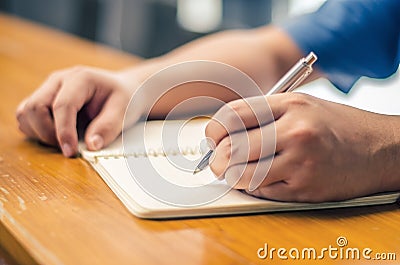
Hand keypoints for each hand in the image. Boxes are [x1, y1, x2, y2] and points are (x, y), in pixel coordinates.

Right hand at [16, 66, 138, 156]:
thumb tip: (91, 145)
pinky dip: (36, 131)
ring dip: (39, 133)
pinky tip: (57, 135)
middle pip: (35, 108)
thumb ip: (108, 127)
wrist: (124, 90)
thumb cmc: (124, 98)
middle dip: (48, 134)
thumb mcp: (124, 111)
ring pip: (26, 113)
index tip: (71, 152)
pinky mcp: (43, 100)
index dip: (64, 132)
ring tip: (65, 140)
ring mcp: (48, 89)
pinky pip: (26, 117)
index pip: (62, 105)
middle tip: (70, 147)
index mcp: (80, 78)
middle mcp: (59, 80)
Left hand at [206, 93, 399, 201]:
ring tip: (241, 170)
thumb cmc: (334, 125)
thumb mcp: (299, 105)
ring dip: (234, 176)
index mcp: (290, 105)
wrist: (379, 149)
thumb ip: (261, 115)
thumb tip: (222, 135)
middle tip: (219, 161)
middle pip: (231, 149)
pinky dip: (256, 187)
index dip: (213, 130)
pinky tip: (266, 177)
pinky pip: (261, 192)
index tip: (212, 139)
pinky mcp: (304, 189)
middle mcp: (295, 132)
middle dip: (217, 159)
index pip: (231, 116)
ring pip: (242, 176)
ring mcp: (300, 163)